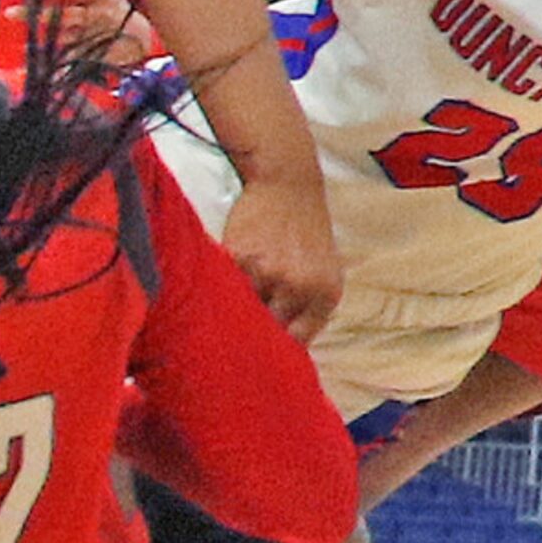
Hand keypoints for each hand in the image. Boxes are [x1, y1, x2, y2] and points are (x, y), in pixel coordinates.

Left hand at [8, 0, 156, 67]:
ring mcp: (97, 36)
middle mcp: (97, 15)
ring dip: (46, 41)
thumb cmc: (117, 9)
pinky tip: (46, 70)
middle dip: (40, 14)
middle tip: (10, 13)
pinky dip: (62, 67)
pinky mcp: (99, 55)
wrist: (142, 38)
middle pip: (67, 14)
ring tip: (24, 45)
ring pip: (69, 38)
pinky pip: (76, 61)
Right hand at [223, 172, 342, 343]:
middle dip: (253, 340)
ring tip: (223, 321)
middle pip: (269, 333)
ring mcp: (268, 273)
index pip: (297, 343)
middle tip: (236, 349)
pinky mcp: (239, 258)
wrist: (288, 180)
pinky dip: (219, 294)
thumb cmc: (307, 229)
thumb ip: (311, 307)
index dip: (276, 354)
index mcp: (325, 294)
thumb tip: (287, 349)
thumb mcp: (325, 268)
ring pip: (243, 313)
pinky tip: (215, 294)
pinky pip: (225, 289)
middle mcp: (300, 287)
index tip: (260, 361)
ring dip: (232, 317)